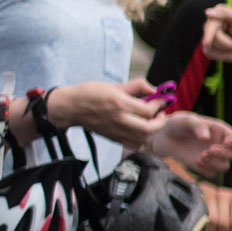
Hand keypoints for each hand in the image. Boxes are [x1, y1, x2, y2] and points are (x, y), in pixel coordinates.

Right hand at [47, 78, 161, 147]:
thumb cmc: (91, 93)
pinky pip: (133, 145)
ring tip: (152, 121)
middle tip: (161, 115)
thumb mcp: (114, 85)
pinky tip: (141, 130)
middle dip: (160, 122)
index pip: (148, 110)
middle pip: (149, 129)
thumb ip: (137, 86)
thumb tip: (155, 89)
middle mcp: (118, 119)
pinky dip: (142, 140)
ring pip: (143, 139)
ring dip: (152, 131)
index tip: (161, 100)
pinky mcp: (112, 138)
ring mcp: (115, 131)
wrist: (70, 107)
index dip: (159, 105)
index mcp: (119, 103)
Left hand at [157, 112, 231, 173]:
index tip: (225, 143)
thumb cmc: (178, 124)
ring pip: (225, 166)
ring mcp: (213, 157)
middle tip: (208, 151)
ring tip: (200, 157)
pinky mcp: (204, 166)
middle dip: (221, 154)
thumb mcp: (187, 120)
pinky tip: (197, 162)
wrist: (165, 137)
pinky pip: (212, 173)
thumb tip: (206, 138)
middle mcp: (220, 145)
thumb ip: (198, 126)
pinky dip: (207, 170)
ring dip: (215, 164)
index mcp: (221, 132)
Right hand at [198, 4, 231, 68]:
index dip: (211, 34)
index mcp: (220, 12)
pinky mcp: (210, 46)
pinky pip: (208, 52)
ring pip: (208, 45)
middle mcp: (212, 21)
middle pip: (210, 35)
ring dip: (226, 50)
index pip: (211, 23)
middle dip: (226, 43)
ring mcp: (209, 34)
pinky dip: (221, 56)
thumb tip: (207, 12)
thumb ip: (226, 14)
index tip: (207, 43)